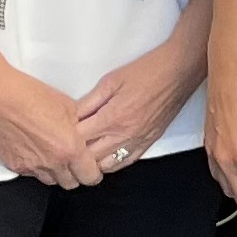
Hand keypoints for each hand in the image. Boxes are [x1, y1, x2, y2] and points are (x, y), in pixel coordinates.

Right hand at [0, 67, 106, 187]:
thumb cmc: (31, 97)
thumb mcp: (70, 108)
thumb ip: (82, 128)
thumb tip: (87, 135)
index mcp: (70, 149)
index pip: (90, 177)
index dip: (94, 173)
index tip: (92, 168)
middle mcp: (51, 163)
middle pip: (71, 183)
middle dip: (76, 175)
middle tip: (74, 162)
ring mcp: (30, 166)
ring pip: (50, 180)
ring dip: (56, 173)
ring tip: (54, 155)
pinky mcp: (13, 165)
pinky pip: (31, 174)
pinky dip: (36, 167)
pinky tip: (35, 151)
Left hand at [75, 39, 205, 175]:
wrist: (179, 71)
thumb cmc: (148, 71)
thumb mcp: (111, 80)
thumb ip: (90, 101)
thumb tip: (72, 115)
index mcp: (112, 118)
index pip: (79, 138)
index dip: (64, 137)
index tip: (57, 134)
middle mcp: (125, 134)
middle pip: (90, 157)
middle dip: (75, 154)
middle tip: (64, 148)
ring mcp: (138, 140)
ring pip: (107, 165)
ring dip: (92, 162)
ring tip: (82, 155)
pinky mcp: (150, 141)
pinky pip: (127, 162)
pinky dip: (112, 164)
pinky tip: (104, 158)